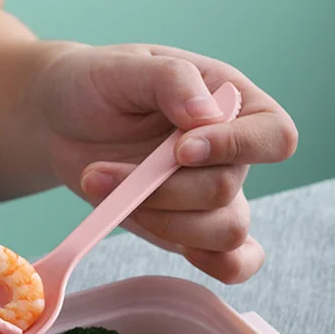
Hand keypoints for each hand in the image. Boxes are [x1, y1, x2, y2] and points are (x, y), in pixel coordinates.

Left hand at [36, 44, 297, 282]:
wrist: (62, 123)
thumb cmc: (99, 86)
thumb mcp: (126, 67)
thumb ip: (171, 81)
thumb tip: (206, 117)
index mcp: (233, 103)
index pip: (273, 135)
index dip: (234, 147)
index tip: (180, 149)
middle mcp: (230, 154)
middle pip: (225, 190)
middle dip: (162, 190)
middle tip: (100, 171)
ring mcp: (209, 198)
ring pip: (221, 232)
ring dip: (158, 219)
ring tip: (103, 190)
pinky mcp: (185, 230)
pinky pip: (227, 260)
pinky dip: (220, 267)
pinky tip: (190, 255)